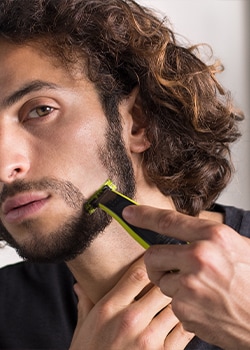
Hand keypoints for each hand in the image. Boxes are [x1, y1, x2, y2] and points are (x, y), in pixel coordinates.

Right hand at [70, 257, 193, 348]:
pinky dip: (186, 322)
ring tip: (182, 295)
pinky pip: (184, 331)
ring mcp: (148, 340)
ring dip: (180, 300)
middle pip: (162, 287)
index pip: (138, 274)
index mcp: (110, 308)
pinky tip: (183, 318)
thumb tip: (81, 284)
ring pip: (176, 306)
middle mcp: (130, 320)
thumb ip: (86, 302)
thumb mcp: (83, 327)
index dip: (151, 263)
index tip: (156, 261)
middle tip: (174, 276)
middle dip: (169, 280)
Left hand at [123, 205, 249, 348]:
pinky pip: (171, 303)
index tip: (128, 213)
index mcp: (214, 237)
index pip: (168, 221)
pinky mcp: (185, 310)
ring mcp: (190, 286)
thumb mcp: (238, 247)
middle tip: (170, 268)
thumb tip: (181, 230)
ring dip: (174, 285)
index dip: (144, 215)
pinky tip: (204, 306)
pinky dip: (183, 305)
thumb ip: (207, 238)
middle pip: (152, 255)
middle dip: (157, 263)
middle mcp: (199, 258)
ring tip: (200, 290)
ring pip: (161, 281)